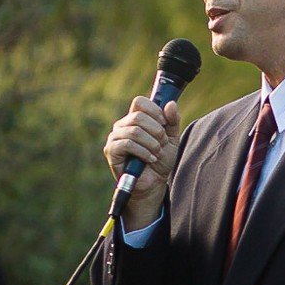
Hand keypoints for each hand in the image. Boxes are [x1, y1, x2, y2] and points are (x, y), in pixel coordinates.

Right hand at [104, 96, 181, 228]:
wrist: (154, 182)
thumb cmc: (161, 158)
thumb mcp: (172, 139)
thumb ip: (172, 121)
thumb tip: (171, 103)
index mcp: (135, 119)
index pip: (140, 102)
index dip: (155, 111)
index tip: (164, 124)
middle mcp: (122, 125)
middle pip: (139, 116)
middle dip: (157, 131)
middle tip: (162, 143)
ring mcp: (115, 137)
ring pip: (135, 131)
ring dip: (152, 143)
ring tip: (157, 153)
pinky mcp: (111, 151)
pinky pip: (127, 144)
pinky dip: (144, 152)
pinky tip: (150, 159)